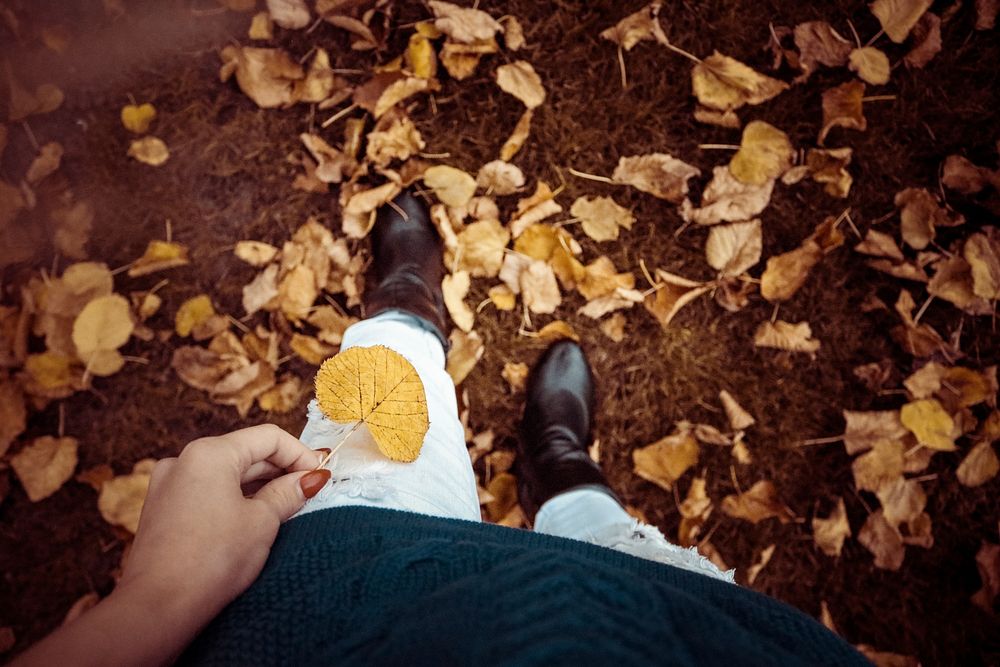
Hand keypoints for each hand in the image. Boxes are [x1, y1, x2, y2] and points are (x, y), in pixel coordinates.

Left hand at [121, 424, 329, 611]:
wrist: (158, 607)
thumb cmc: (213, 560)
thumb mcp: (262, 522)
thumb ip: (289, 492)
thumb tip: (310, 479)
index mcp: (210, 453)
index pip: (268, 438)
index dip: (300, 454)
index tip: (321, 475)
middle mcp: (184, 459)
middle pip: (245, 452)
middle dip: (281, 470)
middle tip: (310, 491)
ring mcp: (168, 484)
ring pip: (226, 472)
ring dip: (259, 484)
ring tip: (287, 506)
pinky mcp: (163, 508)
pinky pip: (207, 490)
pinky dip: (234, 497)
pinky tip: (253, 518)